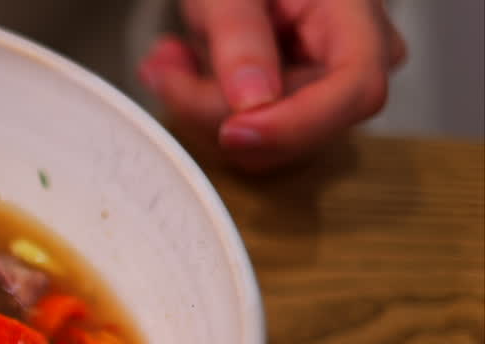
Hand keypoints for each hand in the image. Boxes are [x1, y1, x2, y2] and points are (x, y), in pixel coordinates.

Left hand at [138, 0, 405, 172]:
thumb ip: (241, 35)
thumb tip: (252, 105)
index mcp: (357, 17)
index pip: (356, 90)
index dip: (295, 124)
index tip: (232, 130)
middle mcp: (355, 62)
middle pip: (300, 127)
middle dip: (219, 108)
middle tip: (167, 70)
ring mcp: (326, 92)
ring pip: (265, 146)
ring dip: (200, 110)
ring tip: (170, 62)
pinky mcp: (292, 112)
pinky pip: (247, 140)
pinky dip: (202, 112)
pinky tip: (182, 71)